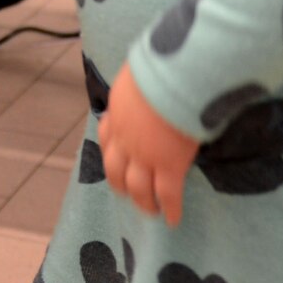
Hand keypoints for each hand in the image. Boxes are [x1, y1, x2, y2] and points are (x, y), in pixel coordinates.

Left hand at [99, 64, 199, 226]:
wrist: (175, 74)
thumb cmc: (164, 62)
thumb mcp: (143, 68)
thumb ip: (145, 78)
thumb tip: (159, 68)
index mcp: (119, 112)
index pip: (107, 135)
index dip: (111, 150)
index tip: (117, 156)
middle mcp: (126, 138)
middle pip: (115, 169)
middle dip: (120, 184)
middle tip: (128, 194)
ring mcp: (146, 155)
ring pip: (137, 188)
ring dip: (142, 202)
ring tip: (150, 212)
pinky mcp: (169, 165)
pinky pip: (168, 194)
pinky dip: (171, 209)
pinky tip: (174, 220)